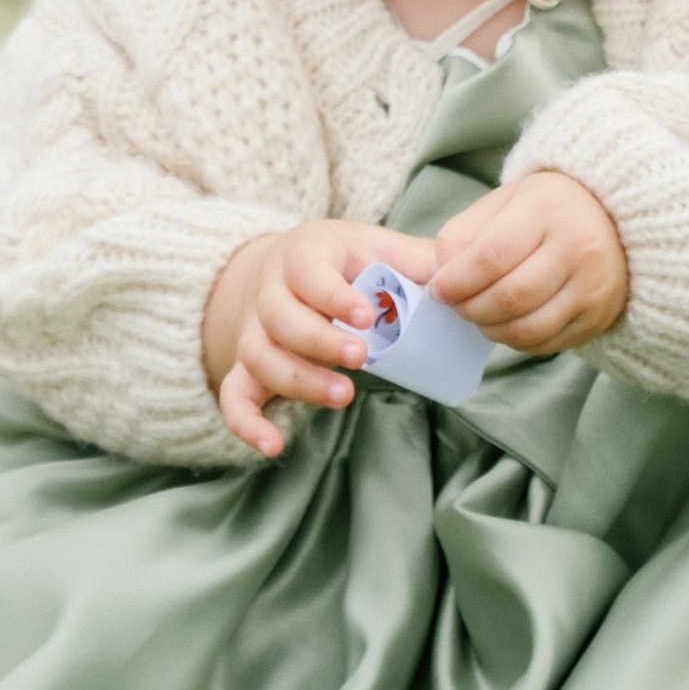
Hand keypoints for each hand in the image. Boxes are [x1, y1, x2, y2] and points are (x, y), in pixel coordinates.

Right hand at [202, 219, 436, 460]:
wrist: (280, 268)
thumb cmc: (339, 260)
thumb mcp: (373, 245)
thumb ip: (413, 258)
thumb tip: (454, 274)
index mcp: (303, 254)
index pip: (307, 270)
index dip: (333, 295)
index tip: (366, 315)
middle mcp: (270, 291)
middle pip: (280, 318)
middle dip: (319, 341)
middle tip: (361, 358)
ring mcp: (254, 331)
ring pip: (260, 357)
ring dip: (299, 381)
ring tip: (343, 396)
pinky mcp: (246, 366)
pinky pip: (234, 395)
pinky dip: (246, 422)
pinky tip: (272, 445)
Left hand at [428, 168, 629, 354]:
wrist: (614, 219)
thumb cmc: (546, 210)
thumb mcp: (504, 202)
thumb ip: (464, 234)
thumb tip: (439, 277)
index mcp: (545, 211)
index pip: (491, 257)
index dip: (457, 281)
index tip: (440, 290)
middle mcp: (575, 249)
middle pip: (509, 297)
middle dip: (470, 309)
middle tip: (456, 306)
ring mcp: (591, 286)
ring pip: (528, 327)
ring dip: (490, 330)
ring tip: (479, 316)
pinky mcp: (597, 316)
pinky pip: (547, 342)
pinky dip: (516, 341)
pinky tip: (506, 324)